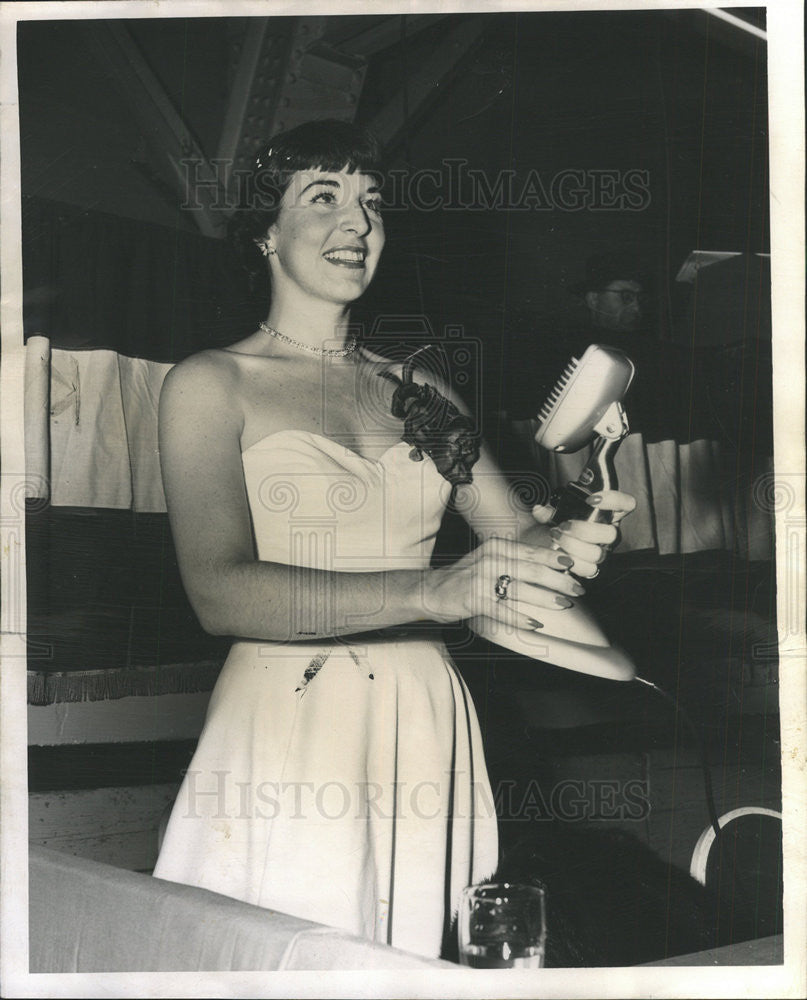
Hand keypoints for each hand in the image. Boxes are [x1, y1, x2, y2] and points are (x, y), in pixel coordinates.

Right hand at [424, 535, 585, 629]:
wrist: (430, 590)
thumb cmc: (465, 577)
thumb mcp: (489, 559)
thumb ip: (514, 560)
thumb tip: (549, 567)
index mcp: (497, 547)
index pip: (532, 551)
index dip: (556, 558)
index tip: (575, 565)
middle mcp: (490, 560)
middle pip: (532, 569)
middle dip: (559, 579)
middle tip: (578, 588)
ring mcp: (481, 580)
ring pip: (521, 589)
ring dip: (546, 598)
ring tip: (564, 604)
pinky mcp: (474, 600)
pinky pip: (503, 611)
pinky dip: (520, 618)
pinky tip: (536, 624)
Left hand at [531, 489, 636, 578]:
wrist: (551, 542)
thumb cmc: (559, 522)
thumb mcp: (554, 512)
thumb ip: (548, 510)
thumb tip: (539, 510)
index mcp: (607, 514)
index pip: (626, 504)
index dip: (614, 501)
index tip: (592, 499)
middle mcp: (608, 533)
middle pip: (611, 534)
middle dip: (584, 530)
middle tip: (564, 525)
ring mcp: (601, 550)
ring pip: (597, 554)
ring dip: (573, 546)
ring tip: (556, 537)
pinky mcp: (591, 566)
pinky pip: (588, 569)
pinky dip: (571, 563)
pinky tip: (559, 554)